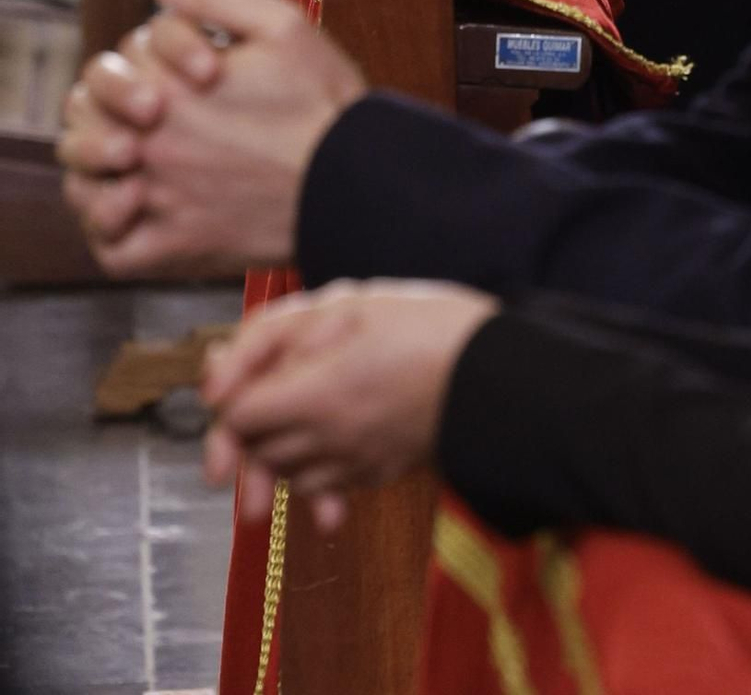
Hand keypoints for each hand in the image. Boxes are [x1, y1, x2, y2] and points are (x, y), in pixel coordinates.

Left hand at [58, 0, 364, 275]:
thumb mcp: (283, 25)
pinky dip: (110, 233)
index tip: (199, 67)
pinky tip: (135, 212)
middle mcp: (152, 145)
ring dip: (92, 169)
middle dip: (106, 106)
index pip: (120, 60)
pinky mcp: (176, 247)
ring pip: (83, 187)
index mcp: (169, 88)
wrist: (355, 181)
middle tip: (147, 110)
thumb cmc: (324, 102)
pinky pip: (112, 252)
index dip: (149, 54)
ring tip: (128, 160)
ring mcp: (160, 199)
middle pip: (84, 119)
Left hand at [202, 280, 498, 533]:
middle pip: (255, 450)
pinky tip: (329, 438)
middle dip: (249, 421)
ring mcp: (353, 464)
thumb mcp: (345, 305)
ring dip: (278, 442)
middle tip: (265, 384)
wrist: (497, 370)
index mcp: (315, 396)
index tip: (237, 370)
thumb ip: (270, 338)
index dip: (229, 391)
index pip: (234, 418)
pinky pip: (325, 484)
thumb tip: (214, 382)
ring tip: (300, 402)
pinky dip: (315, 465)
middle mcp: (327, 442)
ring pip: (285, 471)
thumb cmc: (426, 324)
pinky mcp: (377, 474)